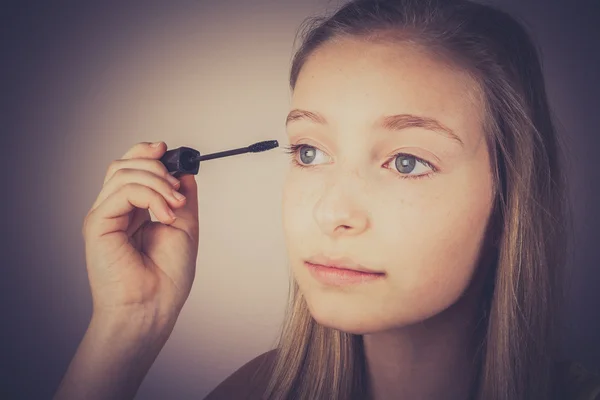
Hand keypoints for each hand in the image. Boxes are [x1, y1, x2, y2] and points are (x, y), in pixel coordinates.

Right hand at [81, 141, 198, 328]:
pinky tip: (164, 215)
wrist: (153, 307)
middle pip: (123, 165)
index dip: (147, 153)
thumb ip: (182, 198)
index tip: (169, 151)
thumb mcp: (184, 227)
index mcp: (133, 211)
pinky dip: (149, 195)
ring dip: (157, 182)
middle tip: (177, 189)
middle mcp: (116, 211)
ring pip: (122, 173)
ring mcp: (104, 216)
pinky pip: (121, 192)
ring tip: (174, 205)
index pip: (131, 169)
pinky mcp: (97, 224)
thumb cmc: (167, 278)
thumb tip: (185, 172)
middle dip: (155, 166)